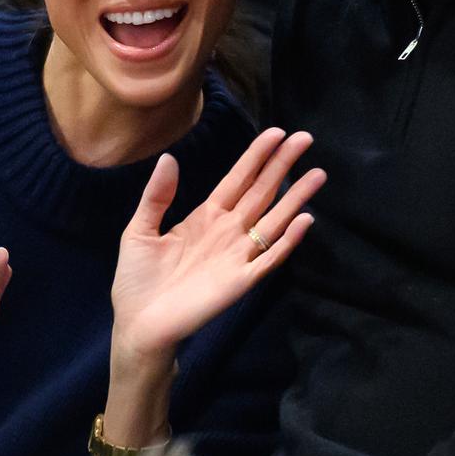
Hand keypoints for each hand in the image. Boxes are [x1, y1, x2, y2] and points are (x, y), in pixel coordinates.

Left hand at [110, 128, 323, 370]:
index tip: (276, 133)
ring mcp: (237, 256)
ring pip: (273, 221)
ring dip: (296, 198)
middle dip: (282, 166)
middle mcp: (227, 232)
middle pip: (261, 193)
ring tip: (317, 174)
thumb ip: (156, 196)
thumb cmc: (137, 279)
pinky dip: (288, 241)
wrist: (138, 323)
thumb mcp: (138, 230)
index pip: (237, 180)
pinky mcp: (240, 282)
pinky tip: (304, 220)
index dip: (256, 157)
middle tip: (305, 138)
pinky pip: (269, 259)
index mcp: (205, 217)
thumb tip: (170, 158)